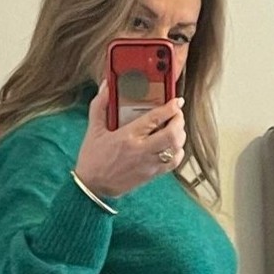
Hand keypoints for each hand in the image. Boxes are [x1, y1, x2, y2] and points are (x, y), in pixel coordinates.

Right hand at [74, 81, 185, 198]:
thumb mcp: (93, 129)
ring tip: (176, 128)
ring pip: (176, 149)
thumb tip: (107, 85)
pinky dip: (178, 152)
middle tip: (177, 114)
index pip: (155, 118)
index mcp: (127, 136)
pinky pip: (173, 163)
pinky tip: (173, 146)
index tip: (176, 101)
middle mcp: (141, 150)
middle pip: (172, 134)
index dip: (170, 107)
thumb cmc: (92, 159)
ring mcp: (148, 164)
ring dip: (180, 136)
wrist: (92, 188)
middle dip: (179, 121)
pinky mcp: (151, 175)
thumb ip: (100, 105)